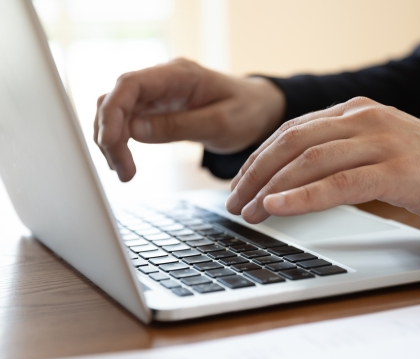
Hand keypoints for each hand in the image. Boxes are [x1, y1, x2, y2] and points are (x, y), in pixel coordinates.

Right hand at [94, 58, 285, 181]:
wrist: (259, 109)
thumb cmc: (246, 112)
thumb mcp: (220, 124)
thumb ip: (178, 126)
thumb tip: (134, 132)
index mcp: (179, 75)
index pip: (129, 84)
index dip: (112, 113)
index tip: (111, 143)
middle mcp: (161, 79)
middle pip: (115, 99)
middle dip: (109, 135)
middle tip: (121, 171)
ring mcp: (157, 94)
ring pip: (116, 112)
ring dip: (112, 142)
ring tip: (123, 173)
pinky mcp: (156, 108)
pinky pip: (127, 122)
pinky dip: (121, 142)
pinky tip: (125, 163)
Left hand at [226, 97, 419, 226]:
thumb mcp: (377, 152)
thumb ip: (340, 156)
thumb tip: (293, 183)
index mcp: (356, 112)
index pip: (292, 130)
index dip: (259, 159)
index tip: (239, 184)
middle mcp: (363, 119)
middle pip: (291, 142)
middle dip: (255, 174)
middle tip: (234, 201)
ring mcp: (380, 141)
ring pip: (308, 161)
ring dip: (270, 188)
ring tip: (248, 212)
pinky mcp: (394, 170)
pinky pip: (337, 183)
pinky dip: (302, 197)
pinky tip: (278, 208)